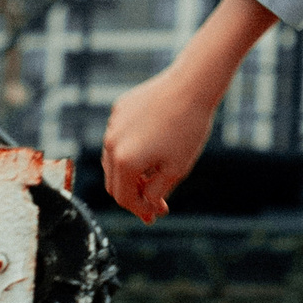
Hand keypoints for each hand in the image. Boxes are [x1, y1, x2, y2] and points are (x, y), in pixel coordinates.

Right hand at [100, 66, 217, 219]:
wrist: (190, 86)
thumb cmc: (187, 129)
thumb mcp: (176, 170)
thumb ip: (156, 193)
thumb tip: (147, 206)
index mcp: (124, 162)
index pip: (124, 198)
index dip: (140, 211)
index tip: (154, 216)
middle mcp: (111, 144)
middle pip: (114, 181)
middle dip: (133, 195)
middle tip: (153, 203)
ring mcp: (113, 125)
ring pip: (114, 159)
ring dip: (130, 173)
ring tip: (154, 177)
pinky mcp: (119, 109)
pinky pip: (120, 137)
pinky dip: (131, 149)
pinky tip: (152, 149)